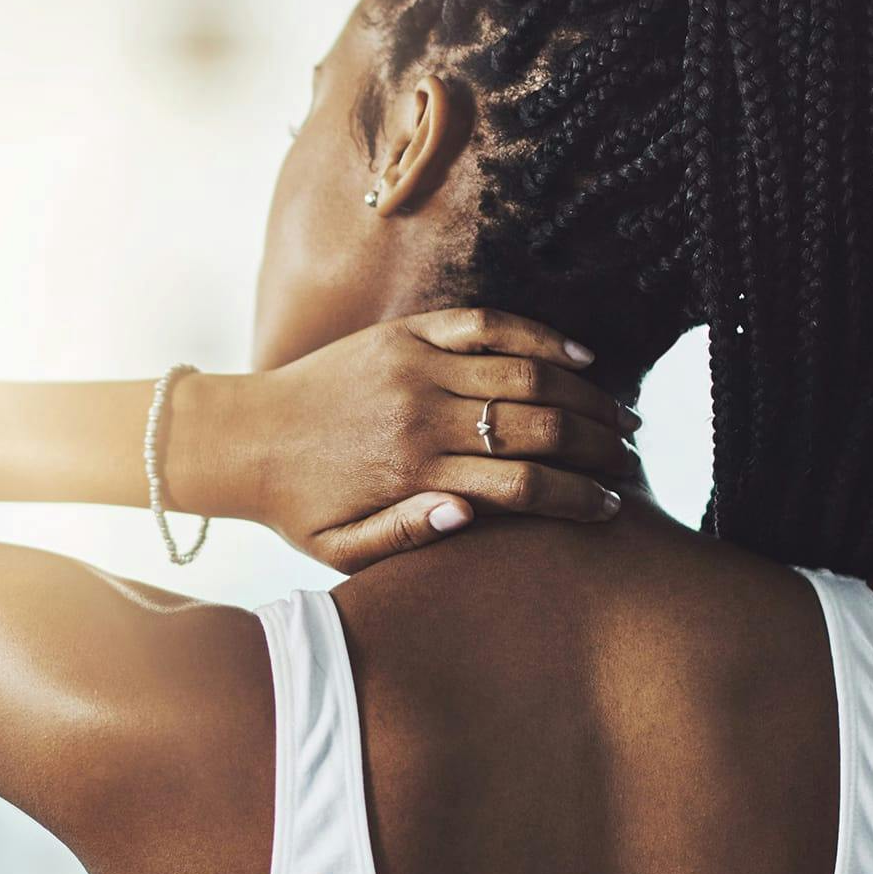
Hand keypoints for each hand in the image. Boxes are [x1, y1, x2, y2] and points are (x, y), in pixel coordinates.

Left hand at [247, 308, 638, 572]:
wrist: (244, 438)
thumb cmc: (299, 507)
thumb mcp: (344, 549)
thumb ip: (407, 538)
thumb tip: (472, 516)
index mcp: (413, 475)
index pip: (521, 488)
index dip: (576, 498)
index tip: (610, 508)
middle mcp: (421, 415)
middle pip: (536, 425)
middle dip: (595, 443)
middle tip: (628, 457)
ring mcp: (416, 366)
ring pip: (524, 373)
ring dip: (584, 393)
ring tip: (620, 415)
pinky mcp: (406, 333)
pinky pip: (487, 324)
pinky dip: (540, 336)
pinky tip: (581, 355)